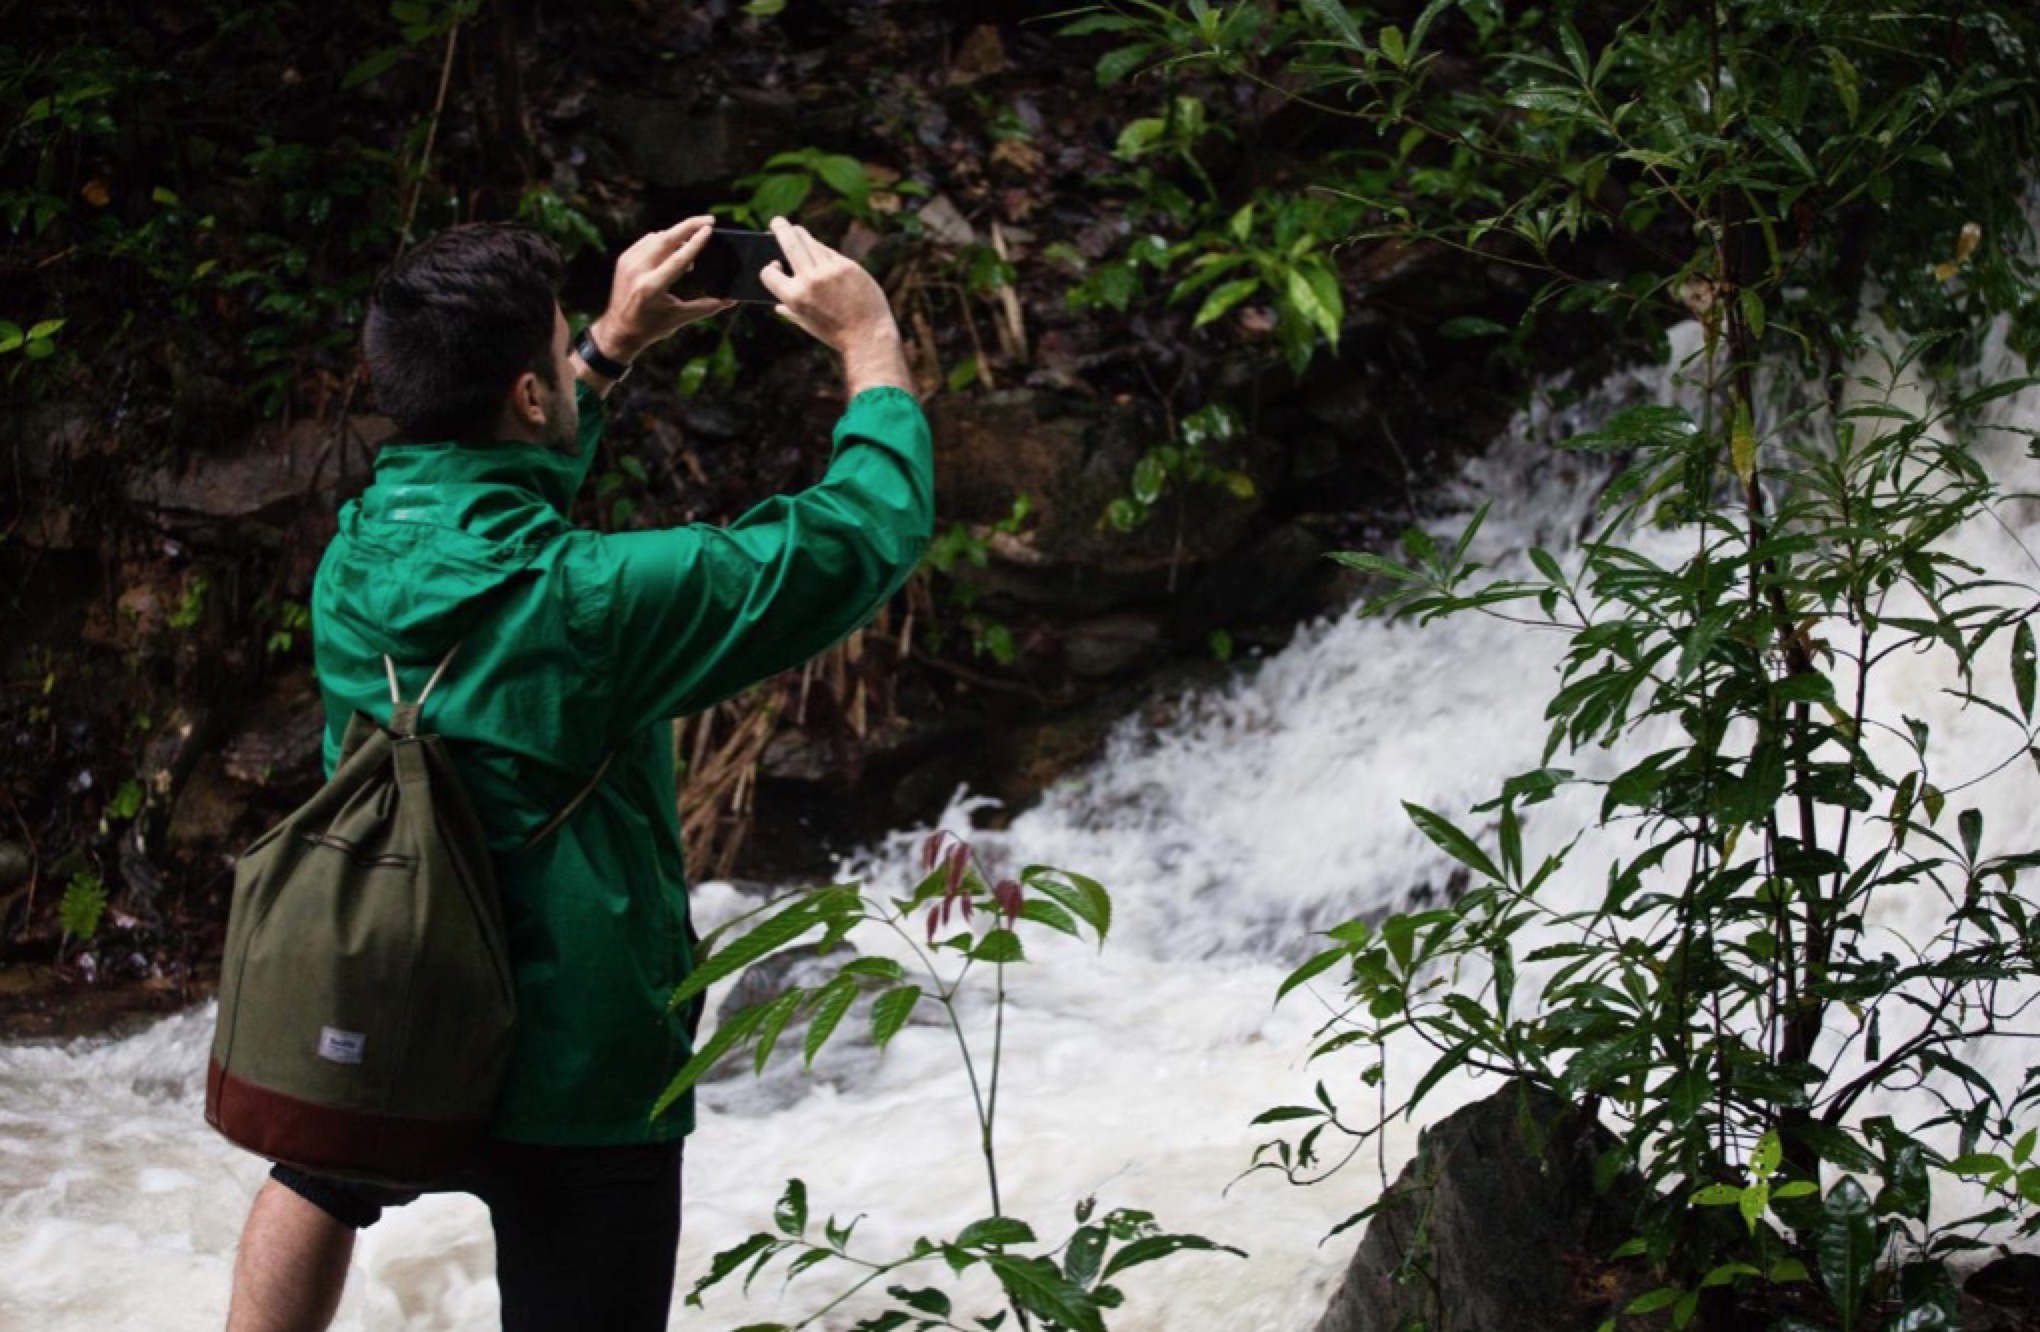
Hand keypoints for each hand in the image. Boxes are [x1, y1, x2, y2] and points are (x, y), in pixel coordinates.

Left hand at [588, 216, 733, 362]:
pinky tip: (675, 248)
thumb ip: (706, 307)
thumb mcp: (679, 318)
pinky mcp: (624, 259)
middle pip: (666, 239)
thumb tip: (731, 300)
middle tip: (709, 220)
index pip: (678, 258)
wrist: (618, 331)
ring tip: (694, 241)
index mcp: (651, 288)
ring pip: (657, 237)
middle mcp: (637, 272)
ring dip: (678, 235)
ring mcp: (628, 263)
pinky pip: (647, 241)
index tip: (709, 229)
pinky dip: (663, 240)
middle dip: (689, 226)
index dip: (695, 242)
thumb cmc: (650, 327)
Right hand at [757, 216, 910, 394]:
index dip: (770, 269)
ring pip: (810, 243)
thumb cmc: (836, 334)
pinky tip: (819, 250)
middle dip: (780, 228)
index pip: (769, 273)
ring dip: (801, 234)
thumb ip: (790, 312)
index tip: (774, 265)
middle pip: (790, 243)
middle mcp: (810, 280)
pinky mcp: (848, 266)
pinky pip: (830, 252)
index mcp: (794, 297)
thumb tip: (777, 306)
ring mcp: (830, 270)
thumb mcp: (808, 325)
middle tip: (777, 221)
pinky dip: (822, 250)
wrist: (869, 336)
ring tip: (796, 230)